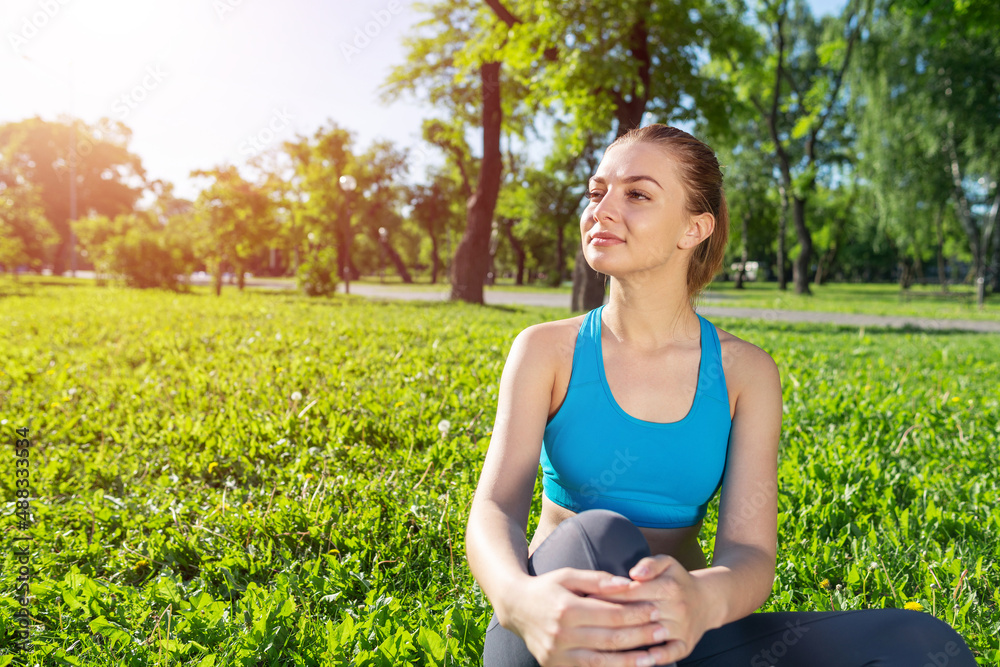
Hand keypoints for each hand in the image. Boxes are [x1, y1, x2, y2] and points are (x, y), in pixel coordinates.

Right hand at [502, 567, 669, 666]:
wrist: (515, 608)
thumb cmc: (546, 588)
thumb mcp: (568, 575)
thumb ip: (598, 580)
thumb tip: (628, 584)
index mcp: (566, 608)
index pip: (610, 613)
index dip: (636, 613)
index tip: (655, 609)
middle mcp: (561, 634)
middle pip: (610, 638)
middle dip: (640, 636)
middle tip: (662, 630)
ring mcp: (556, 654)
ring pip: (603, 661)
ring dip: (632, 660)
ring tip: (654, 655)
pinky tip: (631, 665)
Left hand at [592, 556, 713, 664]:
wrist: (706, 601)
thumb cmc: (677, 581)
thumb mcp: (667, 563)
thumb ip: (649, 564)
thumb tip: (633, 574)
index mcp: (668, 586)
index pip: (631, 591)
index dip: (607, 594)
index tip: (586, 597)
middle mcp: (676, 608)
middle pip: (637, 614)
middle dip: (610, 616)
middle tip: (585, 620)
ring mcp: (681, 628)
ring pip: (649, 635)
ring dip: (626, 638)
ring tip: (600, 639)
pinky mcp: (685, 644)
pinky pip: (669, 654)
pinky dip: (654, 658)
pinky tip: (637, 659)